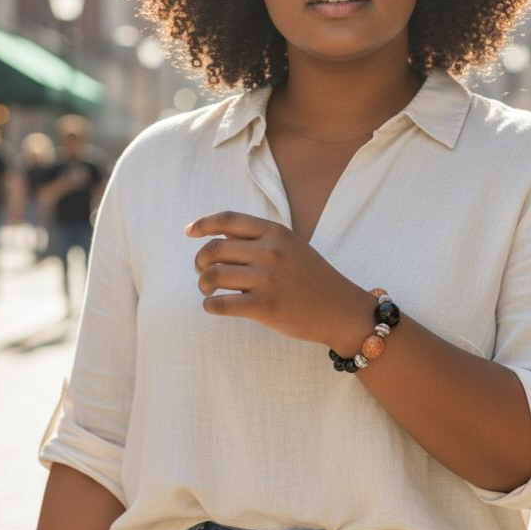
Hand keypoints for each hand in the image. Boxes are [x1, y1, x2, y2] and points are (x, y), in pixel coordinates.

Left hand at [185, 211, 372, 347]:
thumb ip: (260, 238)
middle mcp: (271, 251)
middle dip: (200, 261)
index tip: (189, 232)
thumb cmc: (312, 279)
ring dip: (203, 284)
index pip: (229, 219)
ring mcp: (268, 279)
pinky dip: (210, 306)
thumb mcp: (291, 246)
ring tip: (208, 290)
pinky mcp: (265, 307)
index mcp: (276, 232)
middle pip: (214, 248)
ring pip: (213, 275)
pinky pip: (220, 304)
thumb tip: (217, 235)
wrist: (341, 310)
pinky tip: (215, 306)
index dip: (203, 223)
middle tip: (203, 273)